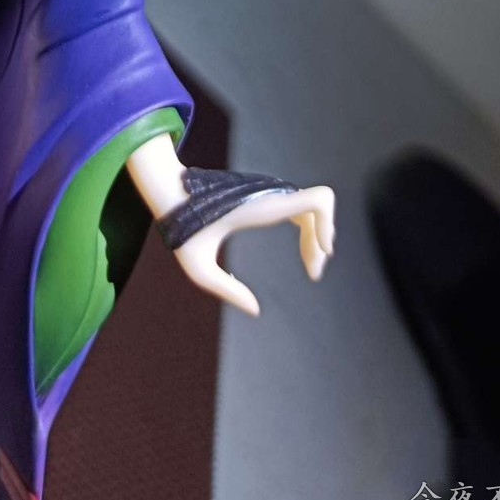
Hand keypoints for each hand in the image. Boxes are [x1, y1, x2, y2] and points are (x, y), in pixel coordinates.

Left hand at [172, 181, 335, 317]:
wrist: (170, 190)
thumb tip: (255, 309)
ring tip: (311, 268)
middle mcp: (270, 195)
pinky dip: (308, 229)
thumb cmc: (183, 227)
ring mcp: (268, 194)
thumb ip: (225, 288)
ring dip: (317, 236)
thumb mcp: (197, 266)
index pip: (316, 200)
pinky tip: (305, 252)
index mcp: (262, 207)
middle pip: (318, 208)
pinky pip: (300, 208)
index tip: (325, 252)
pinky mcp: (264, 197)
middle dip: (322, 240)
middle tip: (313, 273)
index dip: (329, 224)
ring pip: (311, 209)